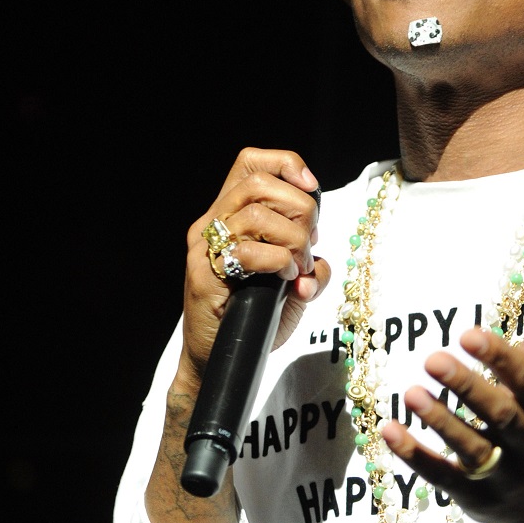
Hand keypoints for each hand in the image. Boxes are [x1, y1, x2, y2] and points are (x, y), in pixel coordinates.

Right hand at [178, 148, 330, 390]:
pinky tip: (286, 279)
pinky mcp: (205, 276)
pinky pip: (248, 253)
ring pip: (256, 215)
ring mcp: (204, 249)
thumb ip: (312, 268)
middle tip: (307, 247)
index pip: (250, 163)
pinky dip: (279, 262)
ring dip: (292, 240)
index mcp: (229, 215)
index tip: (312, 189)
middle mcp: (211, 224)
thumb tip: (319, 261)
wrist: (218, 359)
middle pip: (260, 184)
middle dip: (300, 211)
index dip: (286, 164)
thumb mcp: (293, 288)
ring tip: (297, 267)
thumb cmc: (253, 318)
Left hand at [380, 264, 523, 522]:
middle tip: (432, 359)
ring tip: (410, 392)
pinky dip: (415, 455)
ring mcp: (504, 474)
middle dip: (468, 387)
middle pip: (502, 415)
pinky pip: (443, 477)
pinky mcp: (474, 496)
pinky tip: (389, 430)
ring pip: (472, 449)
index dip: (499, 357)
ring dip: (441, 421)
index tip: (467, 333)